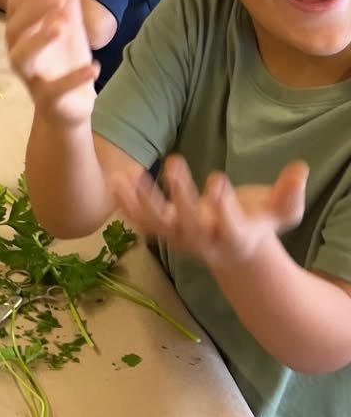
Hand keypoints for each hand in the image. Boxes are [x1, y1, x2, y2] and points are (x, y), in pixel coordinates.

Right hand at [5, 0, 98, 125]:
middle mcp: (20, 53)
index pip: (15, 7)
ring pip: (21, 58)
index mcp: (22, 33)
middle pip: (14, 28)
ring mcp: (32, 78)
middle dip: (35, 9)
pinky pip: (55, 91)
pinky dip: (74, 79)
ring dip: (40, 39)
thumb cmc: (63, 61)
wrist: (67, 107)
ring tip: (63, 24)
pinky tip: (95, 66)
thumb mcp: (68, 24)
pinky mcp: (49, 100)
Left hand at [112, 156, 308, 270]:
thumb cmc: (259, 224)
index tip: (218, 178)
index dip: (225, 204)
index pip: (230, 224)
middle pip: (190, 223)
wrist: (236, 253)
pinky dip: (127, 205)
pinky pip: (141, 222)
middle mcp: (205, 242)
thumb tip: (301, 169)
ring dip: (142, 201)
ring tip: (130, 175)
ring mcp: (181, 239)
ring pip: (158, 225)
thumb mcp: (281, 213)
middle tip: (175, 163)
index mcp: (236, 238)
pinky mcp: (164, 233)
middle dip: (181, 195)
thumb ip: (289, 194)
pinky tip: (116, 182)